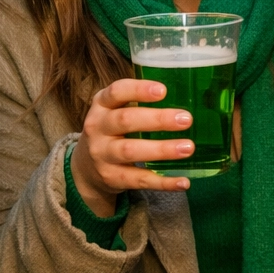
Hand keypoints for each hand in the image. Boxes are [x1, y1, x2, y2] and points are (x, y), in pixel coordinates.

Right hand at [69, 78, 192, 216]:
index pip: (116, 92)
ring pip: (131, 151)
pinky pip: (139, 180)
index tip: (163, 91)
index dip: (139, 90)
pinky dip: (163, 182)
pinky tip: (183, 182)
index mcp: (102, 105)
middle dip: (157, 120)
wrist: (85, 167)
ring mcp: (102, 155)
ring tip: (188, 148)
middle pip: (126, 120)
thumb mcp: (115, 110)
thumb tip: (188, 97)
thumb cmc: (111, 130)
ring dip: (162, 150)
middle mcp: (98, 128)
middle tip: (186, 119)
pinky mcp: (111, 178)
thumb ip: (139, 102)